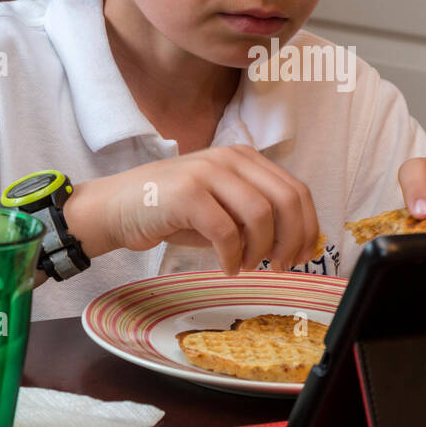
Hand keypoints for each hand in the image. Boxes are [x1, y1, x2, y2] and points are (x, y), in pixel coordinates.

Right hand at [67, 144, 319, 274]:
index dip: (307, 226)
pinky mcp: (187, 194)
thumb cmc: (174, 212)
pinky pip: (226, 231)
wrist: (118, 207)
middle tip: (280, 265)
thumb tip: (296, 243)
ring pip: (260, 215)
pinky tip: (226, 268)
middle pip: (286, 200)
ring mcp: (208, 173)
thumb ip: (256, 216)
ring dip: (260, 250)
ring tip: (246, 266)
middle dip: (291, 240)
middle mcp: (230, 159)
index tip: (304, 254)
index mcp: (245, 159)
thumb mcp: (223, 208)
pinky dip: (232, 257)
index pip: (295, 190)